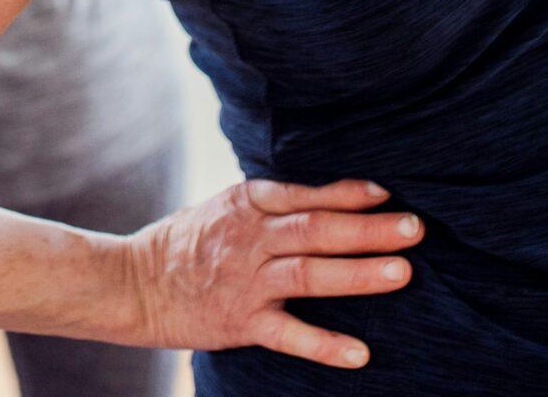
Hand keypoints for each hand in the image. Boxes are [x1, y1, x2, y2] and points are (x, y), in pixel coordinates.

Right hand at [121, 178, 419, 367]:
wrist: (131, 284)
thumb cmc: (186, 242)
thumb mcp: (224, 207)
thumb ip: (271, 203)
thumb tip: (333, 195)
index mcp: (245, 203)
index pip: (305, 195)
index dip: (348, 193)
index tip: (387, 194)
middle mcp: (249, 238)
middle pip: (317, 230)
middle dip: (369, 228)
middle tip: (415, 228)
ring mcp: (245, 282)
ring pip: (309, 274)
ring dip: (359, 273)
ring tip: (402, 273)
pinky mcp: (240, 322)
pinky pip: (288, 334)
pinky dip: (325, 345)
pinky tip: (359, 354)